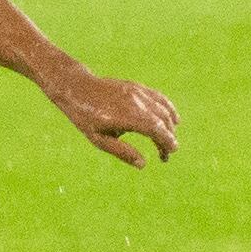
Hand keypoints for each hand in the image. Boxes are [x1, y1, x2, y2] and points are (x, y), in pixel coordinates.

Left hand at [43, 67, 179, 167]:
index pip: (155, 129)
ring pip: (162, 108)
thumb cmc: (85, 117)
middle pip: (162, 120)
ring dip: (170, 125)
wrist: (77, 88)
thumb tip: (143, 164)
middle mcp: (134, 102)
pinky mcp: (137, 87)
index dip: (167, 141)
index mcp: (125, 116)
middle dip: (168, 137)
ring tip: (168, 141)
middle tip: (166, 154)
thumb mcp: (99, 139)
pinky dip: (168, 109)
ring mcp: (137, 92)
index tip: (170, 153)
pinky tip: (173, 119)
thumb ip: (122, 151)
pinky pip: (158, 97)